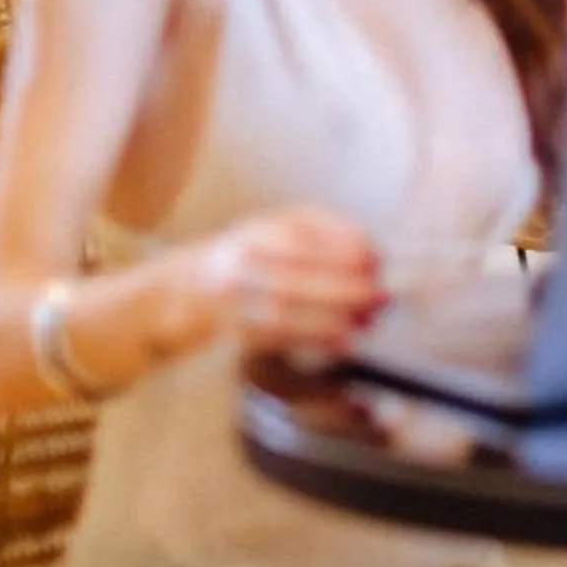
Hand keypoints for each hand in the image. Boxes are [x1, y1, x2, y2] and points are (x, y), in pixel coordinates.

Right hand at [193, 207, 384, 358]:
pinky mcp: (232, 330)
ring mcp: (232, 296)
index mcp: (261, 229)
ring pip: (282, 309)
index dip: (342, 251)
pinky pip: (274, 337)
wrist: (189, 285)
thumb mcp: (283, 225)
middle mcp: (242, 260)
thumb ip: (328, 231)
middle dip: (343, 288)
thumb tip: (374, 253)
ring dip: (329, 319)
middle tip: (377, 297)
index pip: (304, 237)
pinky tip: (341, 342)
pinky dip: (312, 340)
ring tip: (363, 324)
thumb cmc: (254, 251)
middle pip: (294, 274)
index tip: (375, 263)